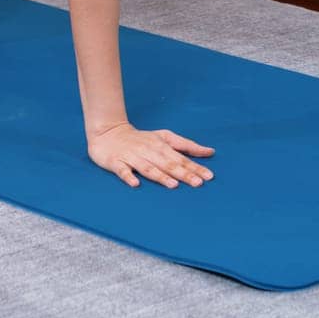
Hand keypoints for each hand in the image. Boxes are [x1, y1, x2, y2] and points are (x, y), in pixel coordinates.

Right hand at [87, 122, 214, 188]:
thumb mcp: (164, 137)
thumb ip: (186, 145)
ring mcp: (132, 157)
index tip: (208, 176)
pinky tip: (135, 184)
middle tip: (197, 183)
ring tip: (173, 185)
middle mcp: (148, 151)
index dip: (195, 167)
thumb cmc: (141, 138)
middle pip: (168, 164)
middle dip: (183, 174)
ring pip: (148, 168)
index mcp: (161, 146)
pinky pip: (122, 171)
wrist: (108, 133)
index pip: (181, 158)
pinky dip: (129, 177)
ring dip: (160, 176)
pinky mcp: (116, 163)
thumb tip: (210, 152)